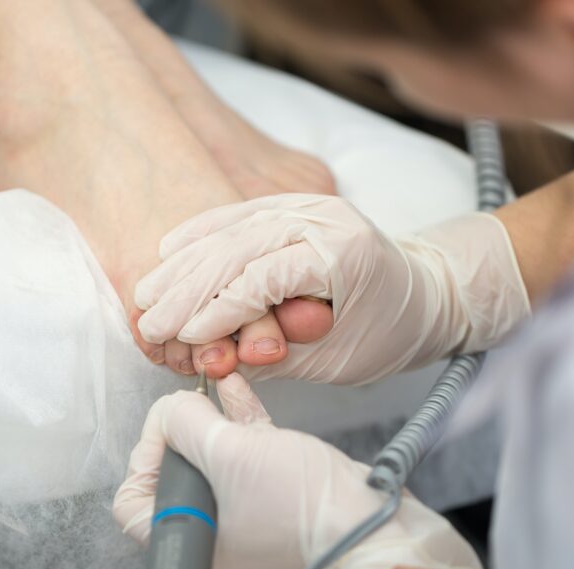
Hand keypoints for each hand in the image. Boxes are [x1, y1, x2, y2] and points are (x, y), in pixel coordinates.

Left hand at [112, 373, 483, 568]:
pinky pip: (244, 453)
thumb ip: (184, 423)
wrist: (366, 522)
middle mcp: (210, 530)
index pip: (131, 502)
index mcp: (190, 541)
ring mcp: (243, 511)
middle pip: (171, 473)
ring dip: (209, 419)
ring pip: (211, 458)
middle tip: (191, 407)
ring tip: (210, 388)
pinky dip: (238, 422)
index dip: (142, 458)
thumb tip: (171, 407)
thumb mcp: (226, 452)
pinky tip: (235, 388)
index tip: (167, 428)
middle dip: (180, 430)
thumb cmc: (295, 502)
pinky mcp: (274, 491)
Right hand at [134, 194, 529, 384]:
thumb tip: (215, 357)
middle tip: (149, 322)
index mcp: (342, 254)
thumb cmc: (388, 332)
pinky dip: (202, 233)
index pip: (264, 278)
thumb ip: (276, 357)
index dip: (219, 311)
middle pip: (239, 248)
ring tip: (145, 295)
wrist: (427, 292)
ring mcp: (307, 205)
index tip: (185, 338)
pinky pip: (239, 214)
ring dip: (184, 263)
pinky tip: (169, 250)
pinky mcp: (294, 204)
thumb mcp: (337, 360)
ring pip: (232, 229)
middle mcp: (323, 218)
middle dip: (188, 289)